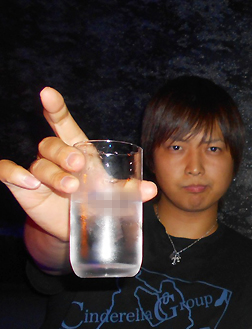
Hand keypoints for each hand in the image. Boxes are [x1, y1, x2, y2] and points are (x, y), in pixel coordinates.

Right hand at [0, 87, 156, 241]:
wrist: (78, 227)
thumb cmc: (96, 201)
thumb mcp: (114, 195)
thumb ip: (131, 189)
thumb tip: (152, 189)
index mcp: (76, 149)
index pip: (62, 123)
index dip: (55, 108)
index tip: (47, 93)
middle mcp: (54, 157)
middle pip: (51, 144)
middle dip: (64, 153)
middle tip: (78, 165)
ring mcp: (37, 172)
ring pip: (39, 164)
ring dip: (53, 173)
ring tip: (71, 187)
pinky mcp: (24, 188)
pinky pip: (8, 173)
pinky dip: (14, 175)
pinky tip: (28, 183)